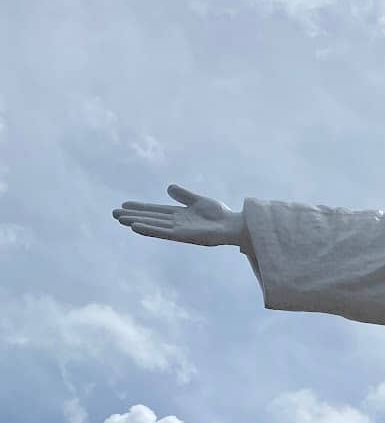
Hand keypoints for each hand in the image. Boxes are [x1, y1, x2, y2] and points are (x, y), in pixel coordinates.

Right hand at [112, 185, 245, 245]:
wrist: (232, 225)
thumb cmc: (219, 214)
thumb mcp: (198, 200)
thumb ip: (183, 195)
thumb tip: (168, 187)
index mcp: (178, 215)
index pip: (154, 211)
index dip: (139, 208)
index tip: (123, 206)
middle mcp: (175, 223)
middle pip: (150, 218)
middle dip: (132, 216)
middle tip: (114, 214)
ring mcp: (178, 230)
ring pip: (153, 225)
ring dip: (136, 222)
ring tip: (121, 220)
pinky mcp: (183, 235)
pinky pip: (162, 232)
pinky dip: (149, 229)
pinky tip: (136, 227)